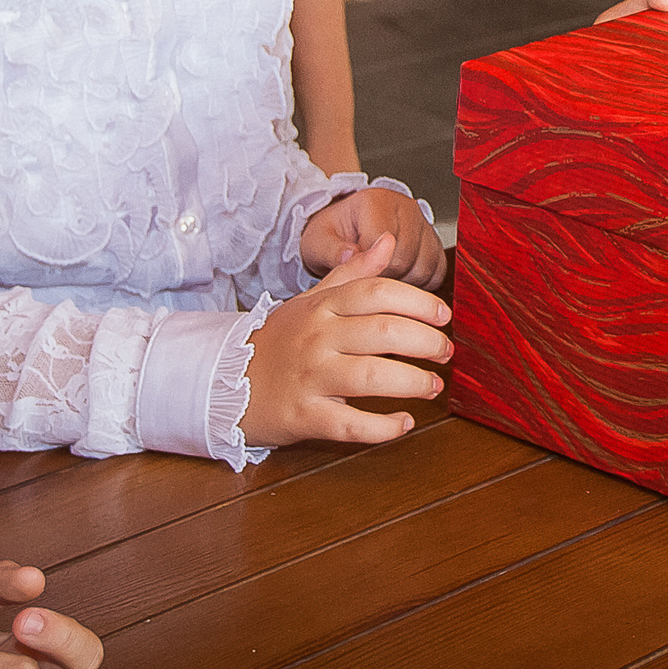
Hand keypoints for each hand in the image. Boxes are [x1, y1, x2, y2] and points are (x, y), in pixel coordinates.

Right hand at [244, 237, 453, 446]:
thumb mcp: (312, 299)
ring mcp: (310, 377)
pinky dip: (383, 427)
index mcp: (323, 306)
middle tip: (446, 352)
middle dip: (426, 342)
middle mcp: (318, 338)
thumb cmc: (280, 340)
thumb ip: (353, 272)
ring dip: (412, 382)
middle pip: (384, 332)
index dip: (419, 302)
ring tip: (432, 385)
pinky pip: (350, 425)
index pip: (378, 292)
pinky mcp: (304, 416)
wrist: (222, 382)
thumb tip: (388, 240)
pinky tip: (403, 423)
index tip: (444, 315)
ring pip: (372, 376)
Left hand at [299, 186, 447, 288]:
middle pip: (405, 260)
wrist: (346, 226)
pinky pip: (437, 271)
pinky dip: (420, 283)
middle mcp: (406, 209)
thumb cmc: (333, 233)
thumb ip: (332, 250)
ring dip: (403, 283)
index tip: (354, 275)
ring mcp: (424, 224)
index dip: (368, 271)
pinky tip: (399, 279)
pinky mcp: (435, 241)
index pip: (383, 248)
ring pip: (424, 268)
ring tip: (381, 278)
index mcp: (376, 203)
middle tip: (365, 279)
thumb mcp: (318, 241)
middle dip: (384, 278)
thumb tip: (350, 257)